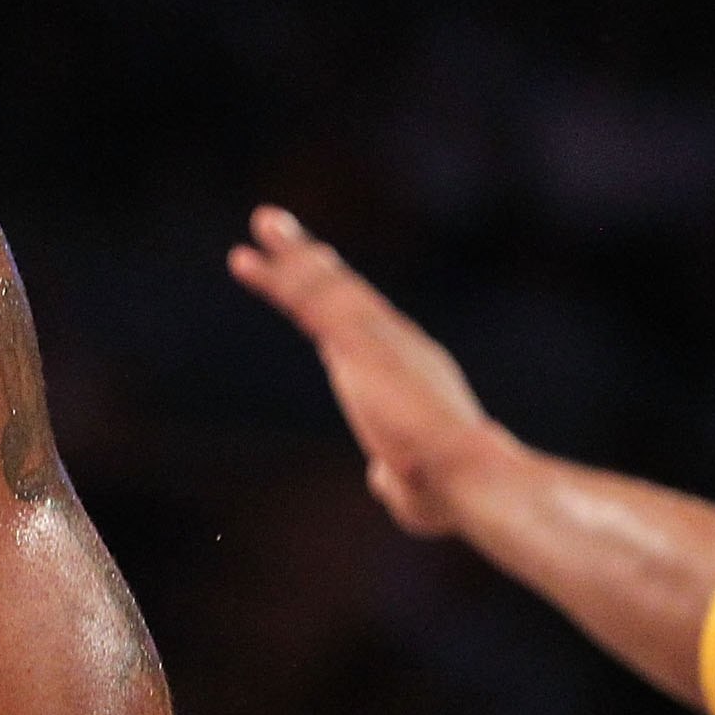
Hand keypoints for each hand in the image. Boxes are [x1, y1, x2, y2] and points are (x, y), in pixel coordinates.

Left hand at [226, 203, 506, 537]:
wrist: (468, 476)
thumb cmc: (450, 492)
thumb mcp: (415, 488)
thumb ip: (395, 478)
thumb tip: (386, 481)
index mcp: (412, 370)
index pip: (369, 327)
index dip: (341, 300)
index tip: (322, 274)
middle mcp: (397, 343)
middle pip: (347, 292)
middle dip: (313, 261)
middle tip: (283, 232)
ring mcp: (376, 338)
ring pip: (324, 286)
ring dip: (289, 254)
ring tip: (263, 222)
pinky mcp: (354, 343)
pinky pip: (308, 301)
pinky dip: (278, 278)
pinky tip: (246, 260)